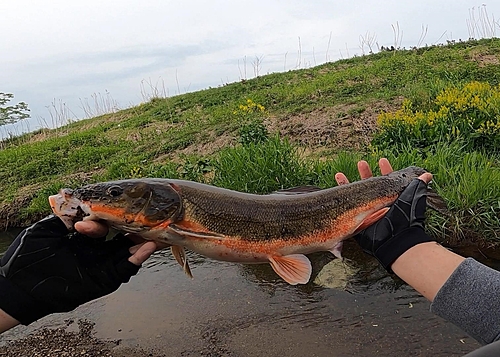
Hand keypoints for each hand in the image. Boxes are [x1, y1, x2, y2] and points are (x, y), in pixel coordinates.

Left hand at [0, 216, 159, 325]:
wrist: (17, 286)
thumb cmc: (26, 256)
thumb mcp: (47, 229)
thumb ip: (67, 216)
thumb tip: (82, 200)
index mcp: (85, 238)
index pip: (108, 221)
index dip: (115, 211)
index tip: (116, 201)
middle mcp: (97, 250)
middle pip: (125, 234)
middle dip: (140, 224)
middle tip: (153, 212)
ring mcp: (102, 265)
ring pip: (130, 250)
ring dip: (145, 239)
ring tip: (158, 228)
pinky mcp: (104, 279)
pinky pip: (125, 268)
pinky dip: (138, 258)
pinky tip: (147, 246)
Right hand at [335, 158, 433, 270]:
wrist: (396, 238)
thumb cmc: (406, 217)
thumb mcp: (414, 197)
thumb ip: (419, 184)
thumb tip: (428, 174)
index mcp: (393, 198)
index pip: (388, 181)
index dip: (386, 170)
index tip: (382, 160)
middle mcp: (379, 204)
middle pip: (370, 185)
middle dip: (365, 173)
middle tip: (361, 163)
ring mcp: (368, 212)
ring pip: (357, 195)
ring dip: (348, 184)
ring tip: (339, 175)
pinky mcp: (358, 220)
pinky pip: (348, 208)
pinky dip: (342, 199)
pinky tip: (336, 192)